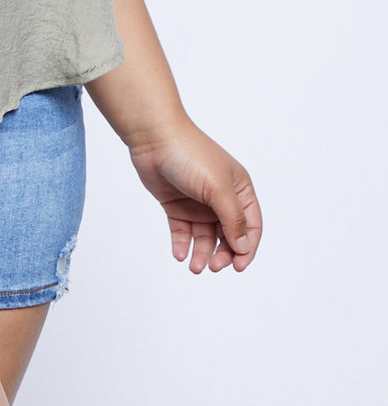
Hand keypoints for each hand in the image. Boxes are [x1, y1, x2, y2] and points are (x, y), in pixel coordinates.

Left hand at [128, 120, 261, 273]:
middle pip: (228, 236)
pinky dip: (183, 244)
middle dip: (223, 254)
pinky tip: (179, 254)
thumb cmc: (190, 155)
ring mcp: (198, 203)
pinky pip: (183, 231)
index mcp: (239, 190)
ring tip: (194, 266)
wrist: (153, 138)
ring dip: (202, 253)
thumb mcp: (218, 188)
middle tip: (213, 267)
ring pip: (205, 237)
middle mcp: (220, 198)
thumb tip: (243, 248)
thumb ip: (232, 219)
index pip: (251, 226)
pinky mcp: (176, 205)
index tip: (238, 267)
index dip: (247, 248)